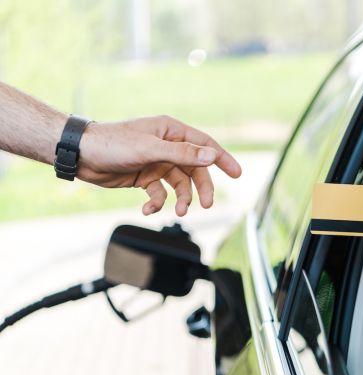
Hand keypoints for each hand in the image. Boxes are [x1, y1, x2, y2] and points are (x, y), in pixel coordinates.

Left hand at [77, 115, 241, 215]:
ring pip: (179, 184)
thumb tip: (211, 155)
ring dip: (181, 198)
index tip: (237, 173)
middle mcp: (166, 146)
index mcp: (171, 131)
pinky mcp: (145, 177)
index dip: (222, 158)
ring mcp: (156, 162)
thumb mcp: (151, 149)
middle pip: (194, 169)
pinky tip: (150, 208)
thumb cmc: (113, 144)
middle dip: (201, 187)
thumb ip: (183, 153)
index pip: (204, 144)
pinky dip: (158, 202)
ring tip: (180, 211)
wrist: (81, 155)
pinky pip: (160, 193)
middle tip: (207, 204)